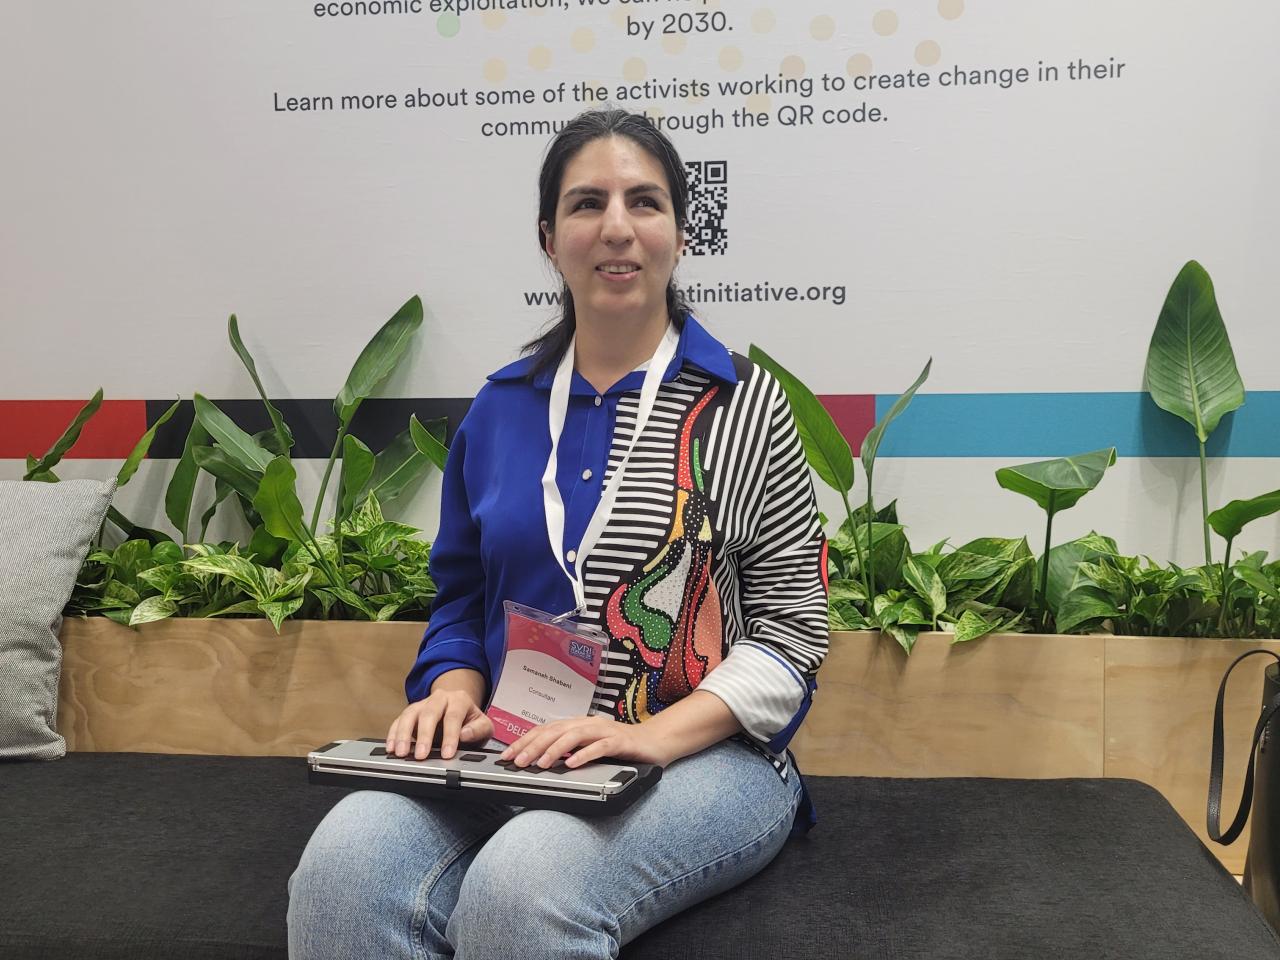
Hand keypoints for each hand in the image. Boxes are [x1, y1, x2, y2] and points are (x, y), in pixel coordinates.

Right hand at [385, 688, 492, 760]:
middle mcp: (439, 698)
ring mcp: (422, 704)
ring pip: (410, 714)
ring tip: (401, 753)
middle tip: (421, 755)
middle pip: (429, 713)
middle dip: (424, 735)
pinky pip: (399, 720)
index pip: (453, 716)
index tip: (447, 754)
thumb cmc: (470, 721)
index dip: (450, 736)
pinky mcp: (410, 713)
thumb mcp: (483, 725)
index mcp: (459, 699)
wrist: (459, 709)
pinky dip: (393, 734)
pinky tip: (391, 747)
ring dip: (404, 734)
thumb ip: (478, 730)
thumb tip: (464, 734)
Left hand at [500, 715, 669, 769]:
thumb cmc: (621, 747)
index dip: (525, 741)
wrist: (656, 742)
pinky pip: (600, 747)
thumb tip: (540, 761)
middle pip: (556, 731)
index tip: (507, 756)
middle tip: (518, 762)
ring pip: (574, 736)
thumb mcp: (589, 748)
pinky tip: (572, 764)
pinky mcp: (620, 742)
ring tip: (541, 763)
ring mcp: (605, 731)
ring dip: (555, 749)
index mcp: (579, 725)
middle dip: (534, 746)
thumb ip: (569, 751)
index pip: (546, 730)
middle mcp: (589, 724)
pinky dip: (584, 755)